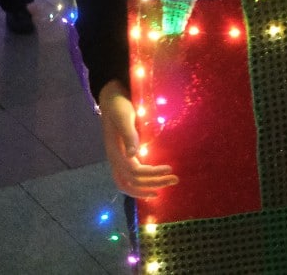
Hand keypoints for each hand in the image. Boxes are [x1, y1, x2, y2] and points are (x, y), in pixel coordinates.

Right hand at [97, 80, 177, 198]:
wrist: (111, 99)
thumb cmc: (119, 106)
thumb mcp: (124, 117)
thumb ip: (128, 135)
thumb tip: (132, 154)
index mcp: (115, 152)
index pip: (135, 172)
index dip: (153, 173)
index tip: (170, 168)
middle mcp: (115, 160)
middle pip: (133, 182)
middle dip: (154, 184)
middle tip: (175, 180)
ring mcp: (117, 160)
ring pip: (129, 184)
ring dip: (148, 187)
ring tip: (167, 184)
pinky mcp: (122, 157)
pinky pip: (129, 178)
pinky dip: (141, 185)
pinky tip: (154, 184)